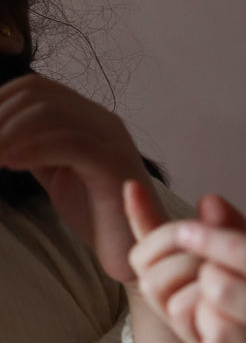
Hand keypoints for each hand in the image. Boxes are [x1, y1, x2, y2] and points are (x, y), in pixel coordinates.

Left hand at [0, 76, 154, 284]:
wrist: (133, 254)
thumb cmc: (99, 219)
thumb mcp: (57, 174)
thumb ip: (34, 150)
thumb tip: (0, 135)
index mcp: (89, 119)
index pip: (36, 88)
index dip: (0, 100)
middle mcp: (103, 122)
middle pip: (39, 96)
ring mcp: (112, 141)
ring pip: (50, 114)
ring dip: (8, 132)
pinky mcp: (115, 165)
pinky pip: (68, 143)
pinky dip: (31, 149)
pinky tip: (9, 163)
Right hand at [125, 181, 245, 342]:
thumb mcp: (243, 252)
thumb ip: (225, 228)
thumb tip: (210, 199)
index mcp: (174, 270)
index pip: (144, 239)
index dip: (137, 214)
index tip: (135, 186)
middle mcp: (169, 296)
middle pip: (144, 260)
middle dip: (176, 241)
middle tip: (213, 243)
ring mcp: (180, 320)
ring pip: (156, 284)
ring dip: (188, 267)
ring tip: (225, 267)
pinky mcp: (196, 341)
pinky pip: (181, 309)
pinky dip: (201, 295)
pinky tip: (229, 290)